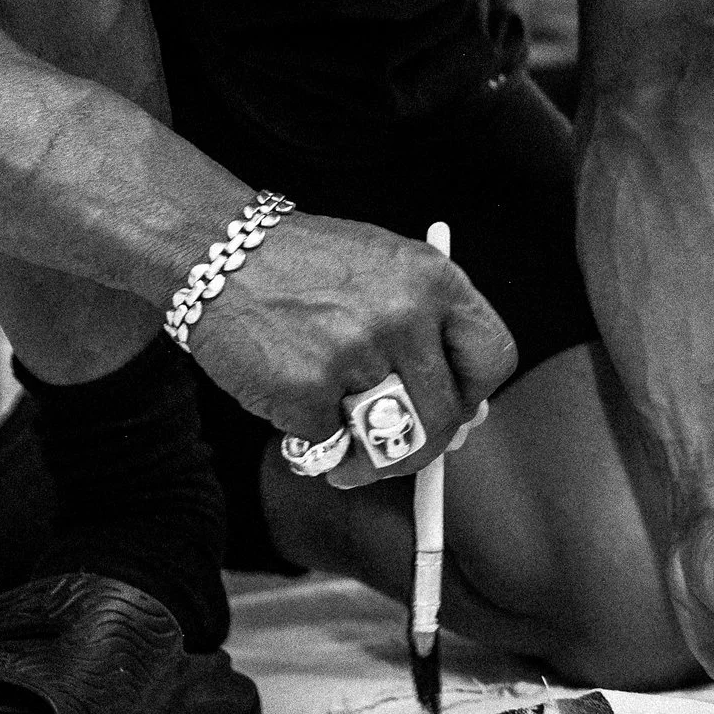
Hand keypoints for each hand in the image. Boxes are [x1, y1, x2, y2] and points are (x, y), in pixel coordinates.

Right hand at [188, 213, 516, 486]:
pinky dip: (312, 443)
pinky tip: (295, 409)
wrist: (220, 250)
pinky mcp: (304, 389)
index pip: (493, 357)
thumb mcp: (387, 269)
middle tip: (394, 447)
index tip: (455, 408)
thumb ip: (430, 328)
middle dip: (421, 446)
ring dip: (369, 463)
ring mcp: (354, 353)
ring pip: (392, 445)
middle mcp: (403, 314)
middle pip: (445, 415)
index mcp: (434, 279)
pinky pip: (329, 446)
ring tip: (345, 447)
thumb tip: (465, 410)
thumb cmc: (305, 265)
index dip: (475, 395)